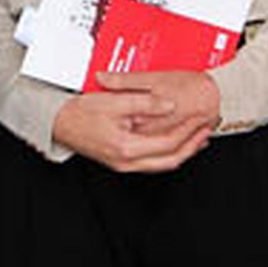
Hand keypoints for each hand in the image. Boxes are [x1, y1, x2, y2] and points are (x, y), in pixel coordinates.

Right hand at [54, 71, 219, 172]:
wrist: (60, 124)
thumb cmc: (82, 112)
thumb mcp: (116, 101)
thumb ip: (146, 103)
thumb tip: (170, 106)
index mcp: (127, 148)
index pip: (168, 143)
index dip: (187, 130)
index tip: (200, 117)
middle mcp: (127, 162)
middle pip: (170, 160)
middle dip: (192, 145)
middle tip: (207, 128)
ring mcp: (125, 165)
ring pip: (163, 164)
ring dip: (183, 150)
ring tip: (198, 136)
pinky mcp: (122, 161)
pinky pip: (153, 161)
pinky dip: (169, 152)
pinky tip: (176, 141)